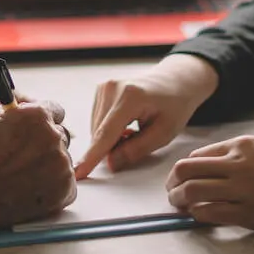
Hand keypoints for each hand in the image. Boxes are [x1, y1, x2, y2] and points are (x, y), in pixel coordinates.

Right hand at [0, 101, 76, 228]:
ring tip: (24, 176)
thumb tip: (18, 108)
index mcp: (39, 116)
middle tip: (27, 155)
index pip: (56, 110)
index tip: (37, 128)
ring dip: (49, 165)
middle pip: (61, 136)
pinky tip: (32, 189)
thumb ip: (7, 106)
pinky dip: (53, 187)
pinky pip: (65, 184)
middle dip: (47, 142)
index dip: (44, 119)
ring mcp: (63, 165)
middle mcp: (55, 137)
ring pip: (62, 161)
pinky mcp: (66, 190)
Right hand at [74, 54, 219, 178]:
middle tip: (137, 142)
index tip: (78, 173)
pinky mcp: (100, 90)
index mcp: (130, 97)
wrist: (175, 81)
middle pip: (99, 133)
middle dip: (112, 148)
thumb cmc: (174, 105)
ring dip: (110, 140)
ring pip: (96, 129)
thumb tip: (111, 163)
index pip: (106, 133)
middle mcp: (111, 88)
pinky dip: (109, 131)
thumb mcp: (164, 133)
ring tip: (134, 131)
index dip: (92, 156)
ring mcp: (103, 87)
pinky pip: (97, 122)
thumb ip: (136, 150)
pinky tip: (126, 125)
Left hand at [165, 136, 253, 230]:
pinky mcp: (251, 213)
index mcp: (242, 145)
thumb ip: (239, 158)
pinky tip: (197, 218)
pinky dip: (197, 216)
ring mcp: (243, 189)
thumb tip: (211, 172)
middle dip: (172, 183)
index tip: (180, 180)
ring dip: (179, 201)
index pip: (197, 156)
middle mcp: (238, 164)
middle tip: (172, 193)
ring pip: (193, 192)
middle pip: (186, 170)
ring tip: (179, 207)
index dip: (183, 170)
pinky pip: (211, 214)